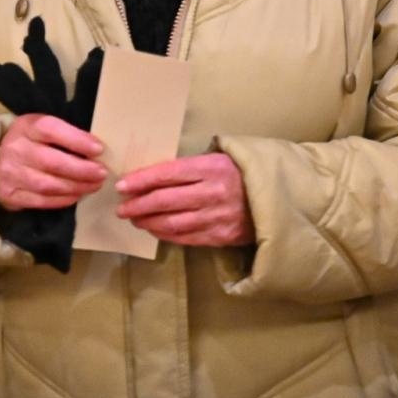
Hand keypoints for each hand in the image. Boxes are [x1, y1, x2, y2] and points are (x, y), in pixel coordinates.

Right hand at [0, 113, 105, 210]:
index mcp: (26, 126)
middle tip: (102, 173)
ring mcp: (9, 174)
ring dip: (76, 187)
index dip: (77, 140)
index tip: (99, 149)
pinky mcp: (8, 194)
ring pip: (48, 185)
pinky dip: (62, 200)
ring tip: (94, 186)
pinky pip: (41, 201)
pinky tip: (76, 195)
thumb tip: (97, 150)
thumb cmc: (31, 141)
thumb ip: (66, 135)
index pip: (52, 130)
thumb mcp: (44, 129)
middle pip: (52, 162)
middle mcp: (14, 149)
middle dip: (81, 170)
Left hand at [115, 153, 253, 246]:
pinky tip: (155, 230)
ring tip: (135, 219)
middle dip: (138, 205)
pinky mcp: (220, 237)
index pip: (167, 174)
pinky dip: (165, 235)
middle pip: (164, 200)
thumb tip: (153, 176)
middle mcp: (211, 192)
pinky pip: (185, 238)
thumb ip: (190, 168)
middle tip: (121, 208)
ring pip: (172, 223)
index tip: (122, 185)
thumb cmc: (240, 175)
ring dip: (148, 222)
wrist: (275, 199)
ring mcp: (216, 217)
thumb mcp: (219, 160)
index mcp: (210, 167)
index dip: (141, 180)